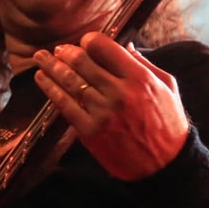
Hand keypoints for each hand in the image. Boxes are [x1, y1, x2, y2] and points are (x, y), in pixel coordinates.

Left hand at [34, 31, 189, 179]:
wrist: (165, 166)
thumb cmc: (168, 124)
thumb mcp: (167, 87)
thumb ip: (144, 64)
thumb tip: (125, 45)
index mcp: (139, 78)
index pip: (104, 48)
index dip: (90, 41)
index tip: (84, 41)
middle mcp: (119, 93)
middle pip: (82, 63)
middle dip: (66, 52)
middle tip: (58, 49)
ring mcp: (102, 113)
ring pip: (70, 82)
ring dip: (52, 67)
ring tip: (40, 57)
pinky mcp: (90, 131)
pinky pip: (65, 105)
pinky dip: (51, 89)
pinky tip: (42, 79)